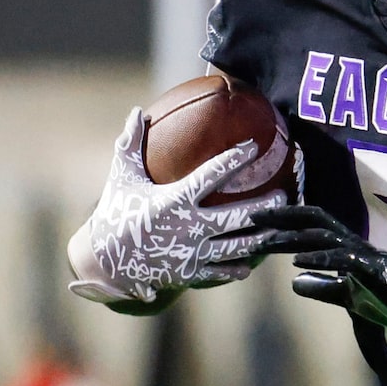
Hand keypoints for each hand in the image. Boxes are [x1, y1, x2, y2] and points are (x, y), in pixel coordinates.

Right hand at [64, 106, 284, 307]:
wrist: (102, 262)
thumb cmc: (114, 214)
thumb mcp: (121, 177)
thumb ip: (131, 144)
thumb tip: (137, 111)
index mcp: (174, 200)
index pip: (211, 175)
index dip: (234, 158)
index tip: (253, 146)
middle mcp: (188, 228)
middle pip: (236, 217)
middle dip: (264, 206)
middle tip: (283, 196)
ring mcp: (191, 253)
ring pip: (235, 246)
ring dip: (260, 237)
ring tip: (279, 228)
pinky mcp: (188, 274)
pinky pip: (218, 271)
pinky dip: (236, 267)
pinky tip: (250, 264)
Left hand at [247, 204, 386, 336]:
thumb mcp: (349, 295)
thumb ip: (324, 287)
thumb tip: (295, 283)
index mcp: (345, 247)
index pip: (312, 225)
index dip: (285, 219)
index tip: (257, 221)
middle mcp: (352, 244)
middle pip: (313, 221)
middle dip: (282, 216)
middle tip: (252, 217)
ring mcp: (362, 254)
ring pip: (324, 235)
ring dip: (293, 237)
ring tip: (266, 240)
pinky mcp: (372, 270)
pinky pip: (343, 260)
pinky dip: (320, 258)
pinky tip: (298, 261)